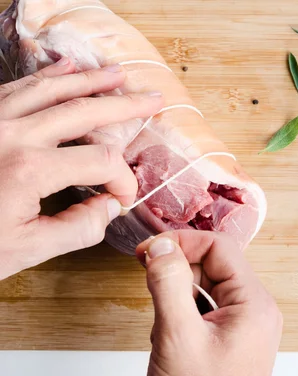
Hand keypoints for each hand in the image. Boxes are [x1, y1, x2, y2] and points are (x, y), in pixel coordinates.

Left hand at [0, 58, 163, 278]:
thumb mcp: (25, 251)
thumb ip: (78, 228)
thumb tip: (110, 206)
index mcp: (30, 170)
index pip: (101, 162)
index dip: (123, 179)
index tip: (124, 198)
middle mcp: (13, 135)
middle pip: (83, 111)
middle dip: (123, 104)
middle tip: (152, 98)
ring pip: (50, 89)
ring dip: (88, 80)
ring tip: (116, 75)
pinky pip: (16, 86)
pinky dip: (46, 76)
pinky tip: (65, 68)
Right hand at [136, 231, 282, 375]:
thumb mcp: (177, 337)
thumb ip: (168, 285)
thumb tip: (160, 246)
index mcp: (254, 304)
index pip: (220, 248)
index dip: (182, 242)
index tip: (148, 251)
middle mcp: (256, 311)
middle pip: (214, 266)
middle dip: (178, 276)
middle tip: (151, 288)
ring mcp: (245, 326)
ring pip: (206, 288)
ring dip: (178, 300)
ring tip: (166, 332)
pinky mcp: (231, 339)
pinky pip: (205, 311)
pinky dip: (182, 318)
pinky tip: (172, 342)